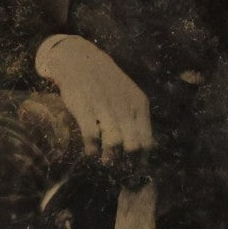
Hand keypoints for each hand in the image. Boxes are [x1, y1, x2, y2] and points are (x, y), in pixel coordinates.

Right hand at [37, 36, 153, 165]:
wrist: (79, 59)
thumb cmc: (106, 81)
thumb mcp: (128, 95)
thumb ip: (136, 118)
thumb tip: (146, 147)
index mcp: (139, 104)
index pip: (147, 140)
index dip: (141, 159)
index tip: (134, 169)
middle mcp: (125, 107)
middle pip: (133, 145)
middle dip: (127, 162)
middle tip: (120, 168)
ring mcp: (105, 108)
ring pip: (114, 143)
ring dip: (110, 158)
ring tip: (106, 162)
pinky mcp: (85, 109)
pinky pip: (92, 136)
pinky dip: (92, 150)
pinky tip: (91, 152)